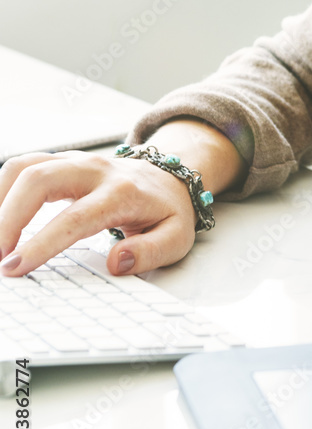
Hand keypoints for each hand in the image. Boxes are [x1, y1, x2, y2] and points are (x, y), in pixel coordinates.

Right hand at [0, 150, 195, 277]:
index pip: (75, 218)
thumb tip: (117, 262)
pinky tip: (0, 218)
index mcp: (123, 193)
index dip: (41, 243)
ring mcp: (75, 161)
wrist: (170, 178)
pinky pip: (22, 167)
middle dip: (6, 217)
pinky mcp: (61, 161)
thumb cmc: (167, 211)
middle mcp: (95, 171)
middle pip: (39, 179)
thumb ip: (151, 252)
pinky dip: (3, 191)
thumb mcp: (177, 238)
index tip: (14, 267)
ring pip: (24, 167)